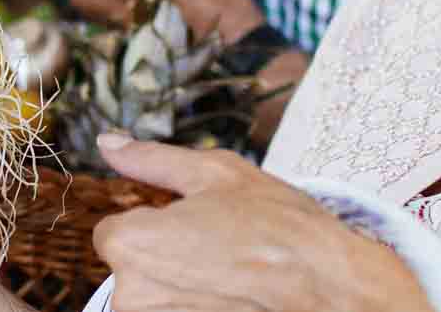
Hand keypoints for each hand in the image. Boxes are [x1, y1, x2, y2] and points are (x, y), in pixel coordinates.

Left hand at [94, 136, 431, 311]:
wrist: (329, 289)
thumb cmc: (280, 231)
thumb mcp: (216, 174)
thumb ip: (151, 160)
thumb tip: (111, 144)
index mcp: (130, 244)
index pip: (114, 233)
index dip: (154, 226)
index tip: (192, 227)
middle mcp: (133, 296)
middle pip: (133, 270)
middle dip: (166, 259)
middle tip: (217, 251)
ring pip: (155, 297)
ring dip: (182, 287)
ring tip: (228, 276)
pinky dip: (197, 306)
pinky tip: (229, 296)